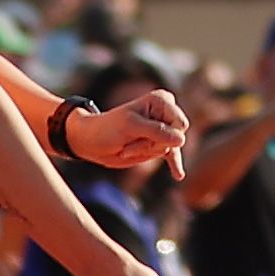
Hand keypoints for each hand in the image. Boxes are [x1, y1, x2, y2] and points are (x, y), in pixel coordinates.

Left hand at [73, 88, 191, 172]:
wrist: (92, 142)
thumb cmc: (108, 128)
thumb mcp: (130, 125)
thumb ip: (157, 131)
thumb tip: (181, 140)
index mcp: (161, 100)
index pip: (179, 123)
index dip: (161, 133)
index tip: (135, 131)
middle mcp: (165, 113)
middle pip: (177, 137)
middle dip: (154, 144)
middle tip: (129, 142)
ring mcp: (163, 130)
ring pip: (171, 148)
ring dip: (148, 152)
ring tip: (127, 149)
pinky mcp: (158, 144)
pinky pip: (173, 156)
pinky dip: (175, 165)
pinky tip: (178, 175)